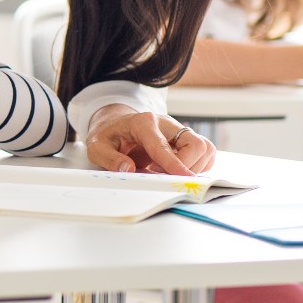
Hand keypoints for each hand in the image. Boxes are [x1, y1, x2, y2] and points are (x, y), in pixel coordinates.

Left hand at [84, 105, 215, 175]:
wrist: (115, 124)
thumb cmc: (107, 136)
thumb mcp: (96, 147)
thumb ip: (110, 158)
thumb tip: (128, 169)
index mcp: (143, 123)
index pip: (163, 146)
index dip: (174, 164)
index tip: (185, 178)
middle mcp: (166, 123)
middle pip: (195, 144)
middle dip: (187, 166)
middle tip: (164, 175)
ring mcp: (178, 130)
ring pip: (205, 148)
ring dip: (194, 167)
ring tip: (169, 171)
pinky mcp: (184, 138)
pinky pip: (205, 152)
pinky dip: (199, 165)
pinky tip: (178, 169)